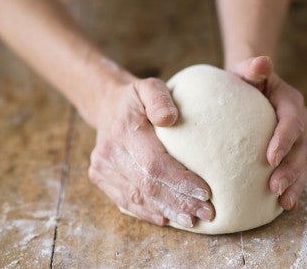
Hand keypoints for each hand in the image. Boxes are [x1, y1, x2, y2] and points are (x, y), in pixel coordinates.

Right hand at [88, 73, 214, 226]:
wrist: (106, 106)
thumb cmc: (136, 98)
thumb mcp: (149, 86)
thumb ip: (160, 98)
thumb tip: (169, 118)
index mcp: (124, 130)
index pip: (155, 164)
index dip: (180, 182)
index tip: (205, 193)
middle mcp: (109, 152)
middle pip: (148, 186)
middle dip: (179, 203)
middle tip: (207, 212)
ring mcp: (101, 167)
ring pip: (137, 198)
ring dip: (167, 211)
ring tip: (192, 220)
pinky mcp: (99, 177)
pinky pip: (125, 201)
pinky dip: (148, 212)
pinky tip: (167, 218)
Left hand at [230, 56, 306, 209]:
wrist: (252, 87)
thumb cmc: (244, 81)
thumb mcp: (246, 71)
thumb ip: (252, 67)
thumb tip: (261, 62)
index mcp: (290, 101)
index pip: (292, 121)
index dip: (284, 140)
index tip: (270, 158)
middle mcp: (301, 120)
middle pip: (302, 147)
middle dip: (290, 169)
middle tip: (274, 187)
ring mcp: (301, 138)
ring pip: (304, 162)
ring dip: (295, 182)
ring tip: (284, 202)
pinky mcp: (295, 151)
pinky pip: (298, 169)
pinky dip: (294, 185)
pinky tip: (284, 203)